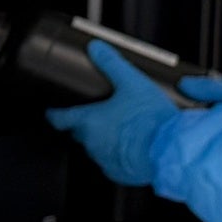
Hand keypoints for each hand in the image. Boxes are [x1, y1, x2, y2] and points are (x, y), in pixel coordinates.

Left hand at [46, 45, 181, 186]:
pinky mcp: (119, 173)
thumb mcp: (132, 82)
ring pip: (96, 148)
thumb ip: (112, 63)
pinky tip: (132, 146)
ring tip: (121, 129)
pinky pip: (112, 163)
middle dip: (85, 125)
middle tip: (100, 115)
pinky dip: (118, 154)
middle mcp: (92, 142)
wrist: (168, 150)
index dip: (55, 114)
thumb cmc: (150, 119)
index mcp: (89, 121)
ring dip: (104, 140)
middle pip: (80, 133)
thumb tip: (96, 48)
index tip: (53, 112)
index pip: (61, 118)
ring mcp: (104, 160)